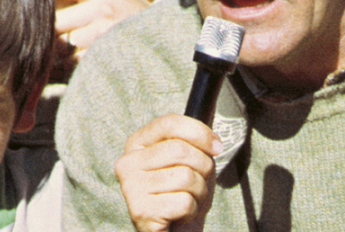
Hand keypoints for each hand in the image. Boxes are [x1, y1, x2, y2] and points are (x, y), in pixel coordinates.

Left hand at [52, 0, 149, 66]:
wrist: (164, 39)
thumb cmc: (134, 15)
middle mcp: (103, 10)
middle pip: (56, 17)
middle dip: (48, 25)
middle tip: (46, 27)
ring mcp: (103, 35)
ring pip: (63, 42)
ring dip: (59, 46)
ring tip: (64, 45)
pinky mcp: (104, 57)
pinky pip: (74, 61)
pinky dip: (71, 63)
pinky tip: (78, 58)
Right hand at [116, 114, 222, 231]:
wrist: (175, 229)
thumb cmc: (183, 192)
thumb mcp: (191, 159)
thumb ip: (194, 140)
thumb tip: (211, 126)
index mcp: (137, 143)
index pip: (169, 123)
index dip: (199, 132)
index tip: (217, 147)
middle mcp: (127, 163)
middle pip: (180, 150)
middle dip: (203, 167)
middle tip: (200, 182)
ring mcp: (130, 188)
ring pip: (185, 176)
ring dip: (199, 192)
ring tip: (189, 199)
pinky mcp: (140, 211)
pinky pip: (182, 201)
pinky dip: (191, 210)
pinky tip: (181, 214)